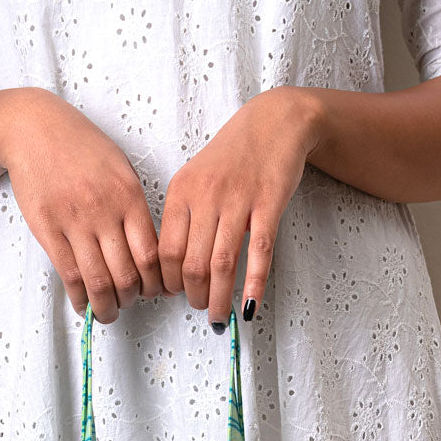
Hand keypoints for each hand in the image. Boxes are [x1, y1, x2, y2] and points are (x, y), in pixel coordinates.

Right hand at [0, 88, 168, 322]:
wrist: (34, 129)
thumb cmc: (81, 147)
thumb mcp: (120, 168)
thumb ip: (135, 208)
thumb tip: (149, 253)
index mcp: (128, 196)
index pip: (151, 254)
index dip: (155, 283)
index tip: (153, 291)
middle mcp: (104, 211)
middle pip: (127, 275)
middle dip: (131, 299)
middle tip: (129, 303)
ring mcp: (74, 222)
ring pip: (98, 281)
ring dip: (106, 307)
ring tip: (107, 313)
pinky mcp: (48, 229)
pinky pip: (69, 275)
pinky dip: (78, 298)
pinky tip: (82, 305)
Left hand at [157, 86, 322, 329]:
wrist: (274, 122)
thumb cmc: (232, 156)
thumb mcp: (194, 178)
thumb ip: (183, 217)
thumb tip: (174, 266)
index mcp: (181, 192)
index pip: (166, 252)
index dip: (168, 281)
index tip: (175, 295)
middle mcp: (206, 197)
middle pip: (192, 264)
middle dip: (194, 296)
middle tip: (201, 309)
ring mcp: (237, 201)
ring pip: (222, 264)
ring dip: (219, 299)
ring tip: (219, 317)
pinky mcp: (268, 204)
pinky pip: (258, 253)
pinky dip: (253, 285)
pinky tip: (248, 307)